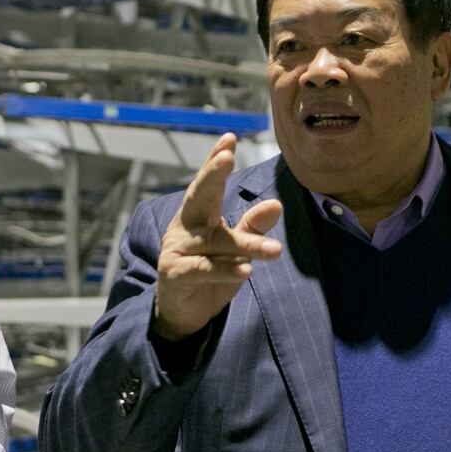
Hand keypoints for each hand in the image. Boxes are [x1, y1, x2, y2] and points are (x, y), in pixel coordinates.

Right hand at [154, 133, 282, 339]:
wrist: (183, 313)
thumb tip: (276, 204)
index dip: (215, 161)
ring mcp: (176, 250)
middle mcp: (184, 227)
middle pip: (198, 197)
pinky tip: (246, 271)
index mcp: (198, 215)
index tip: (229, 138)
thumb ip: (252, 227)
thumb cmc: (210, 273)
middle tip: (227, 157)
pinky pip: (203, 270)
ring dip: (246, 245)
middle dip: (212, 175)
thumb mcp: (236, 249)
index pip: (208, 185)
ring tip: (275, 250)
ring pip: (215, 242)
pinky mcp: (174, 274)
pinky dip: (225, 270)